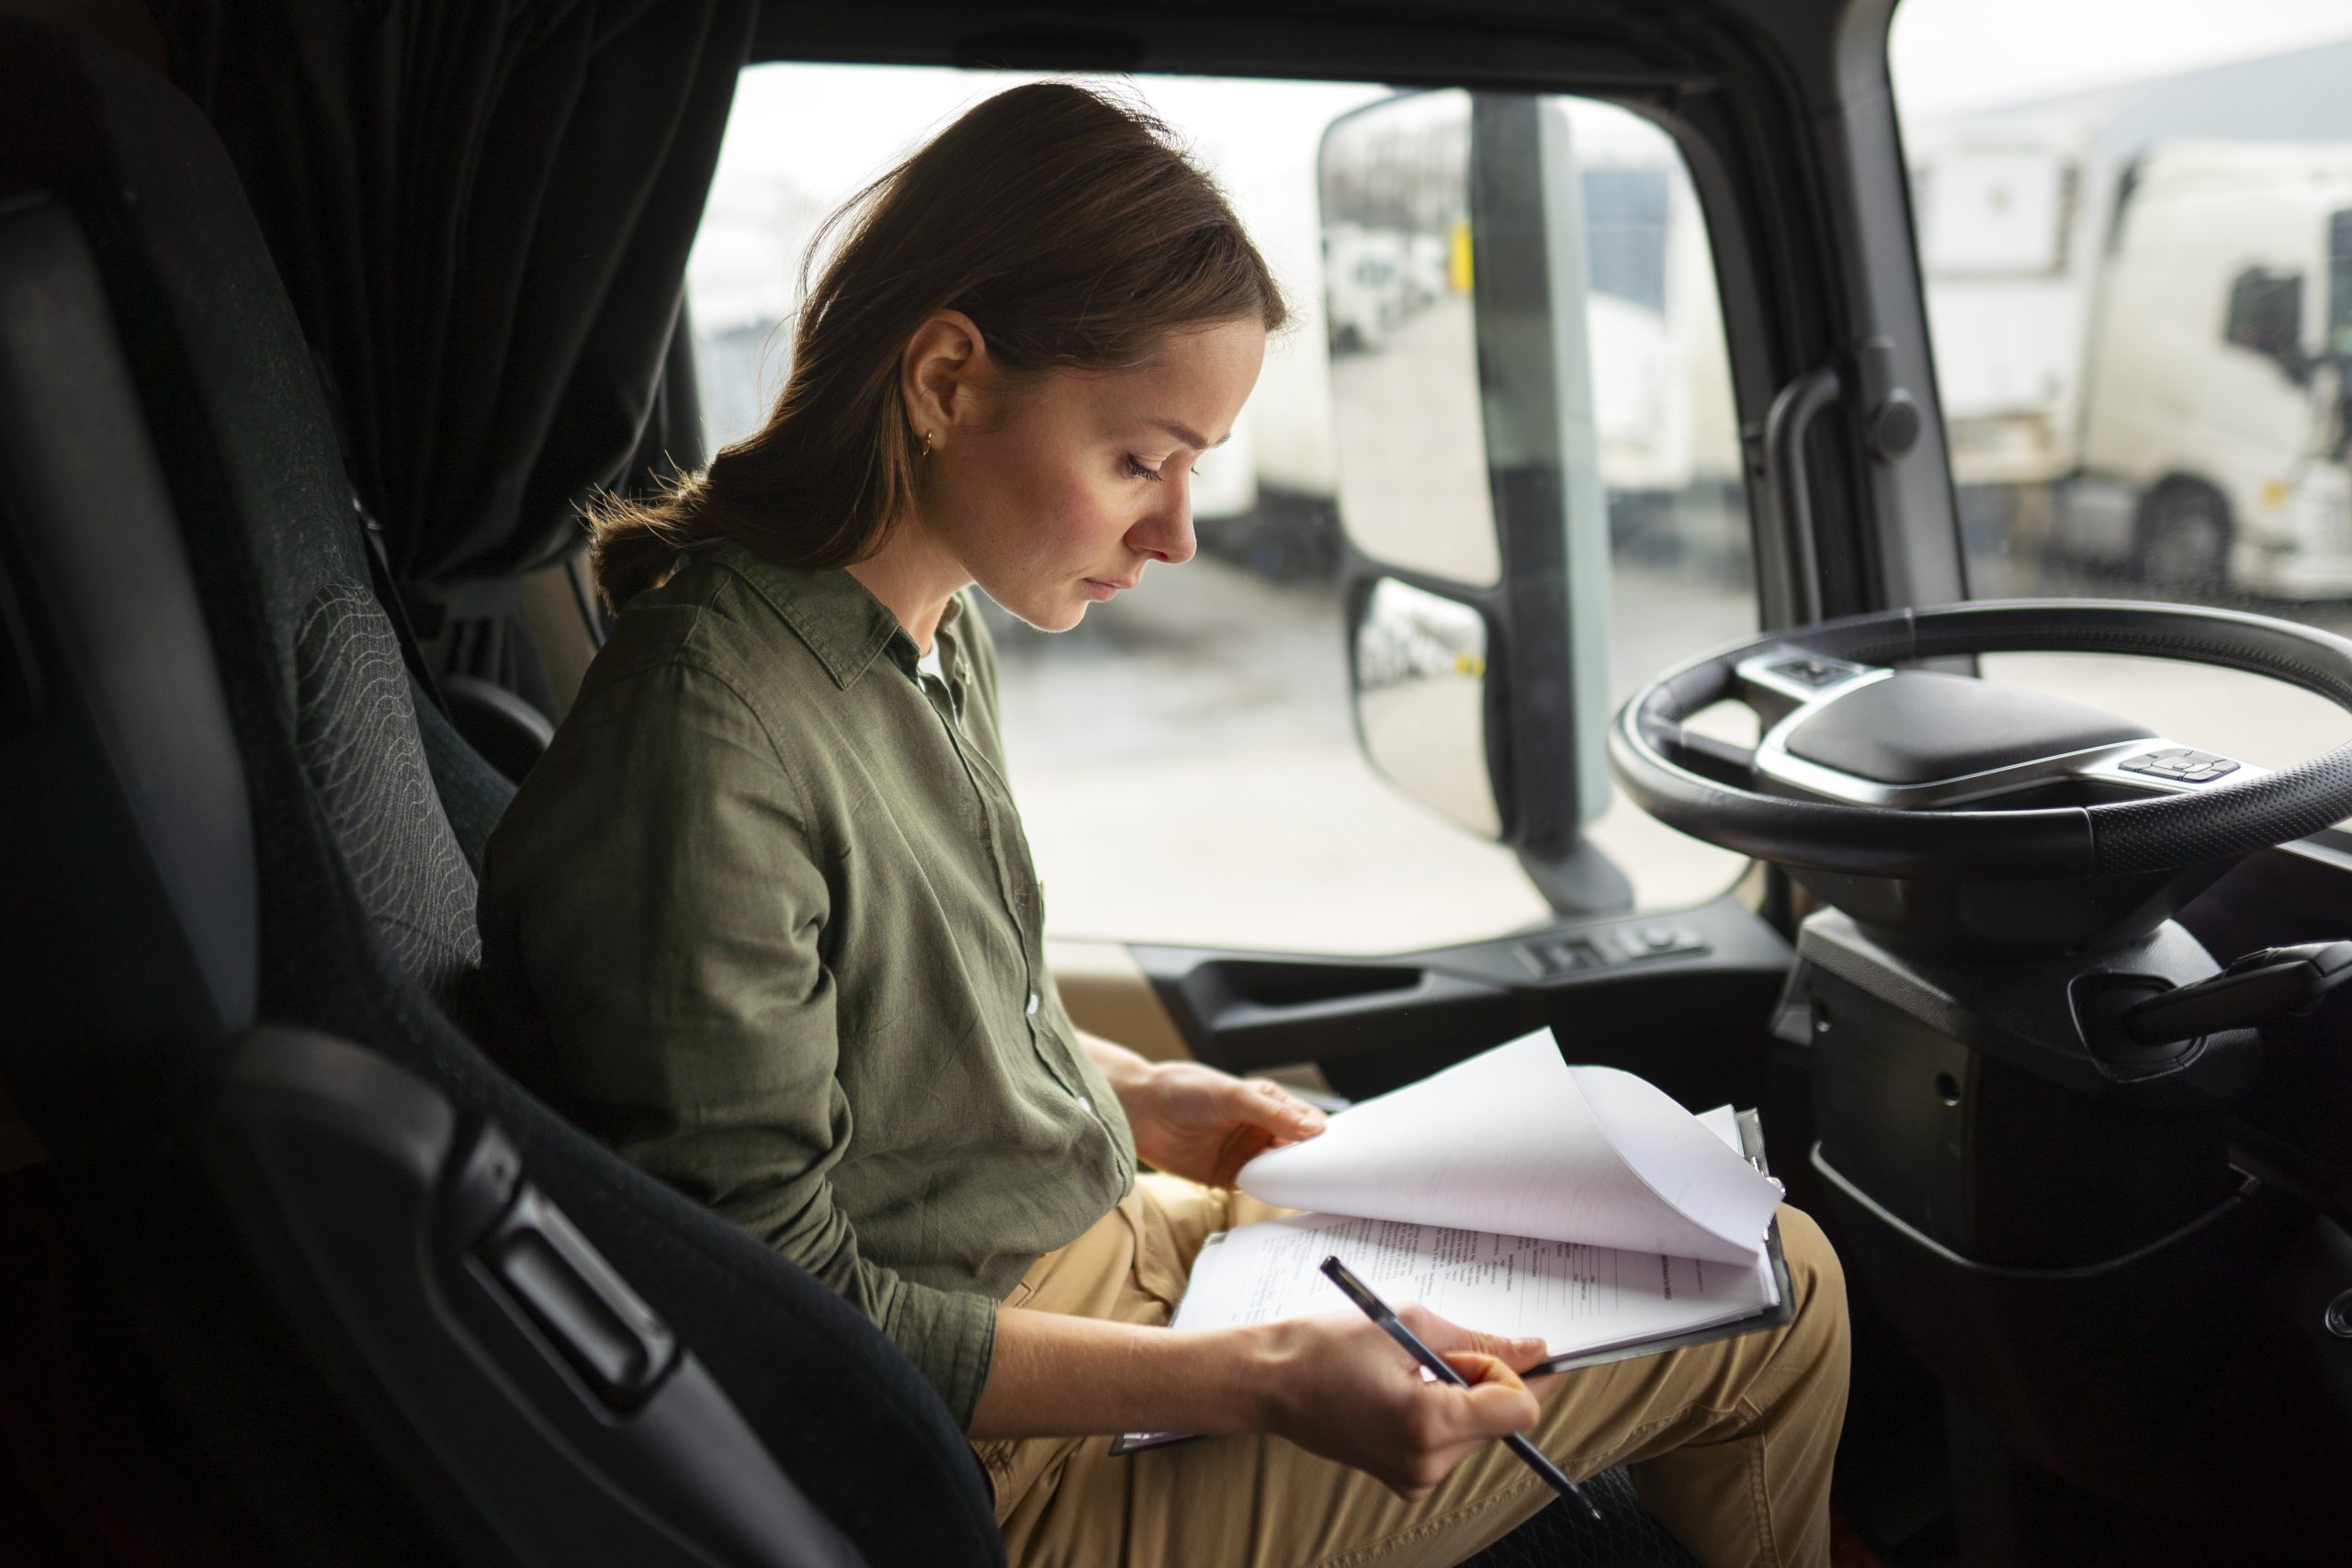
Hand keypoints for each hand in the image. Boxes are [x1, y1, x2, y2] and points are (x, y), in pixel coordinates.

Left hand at [1109, 1059, 1326, 1187]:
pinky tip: (1282, 1199)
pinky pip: (1257, 1187)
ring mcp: (1245, 1153)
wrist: (1138, 1111)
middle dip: (1312, 1163)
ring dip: (1292, 1179)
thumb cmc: (1182, 1090)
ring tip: (1314, 1192)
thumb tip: (1314, 1128)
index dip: (1322, 1137)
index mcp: (1267, 1101)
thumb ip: (1271, 1112)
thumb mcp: (1231, 1096)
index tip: (1340, 1153)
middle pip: (1297, 1150)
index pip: (1306, 1121)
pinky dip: (1270, 1192)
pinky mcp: (1228, 1175)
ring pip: (1280, 1170)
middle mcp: (1260, 1127)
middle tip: (1333, 1179)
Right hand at [1259, 1305, 1556, 1498]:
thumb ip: (1479, 1342)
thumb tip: (1533, 1350)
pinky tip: (1403, 1393)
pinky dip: (1443, 1414)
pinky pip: (1452, 1444)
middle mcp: (1426, 1463)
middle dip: (1485, 1380)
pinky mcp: (1406, 1480)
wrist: (1271, 1382)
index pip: (1520, 1408)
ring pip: (1479, 1432)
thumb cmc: (1326, 1348)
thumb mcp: (1409, 1325)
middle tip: (1434, 1352)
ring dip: (1463, 1396)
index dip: (1513, 1371)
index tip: (1496, 1347)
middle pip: (1501, 1421)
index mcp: (1429, 1423)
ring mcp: (1415, 1478)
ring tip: (1410, 1371)